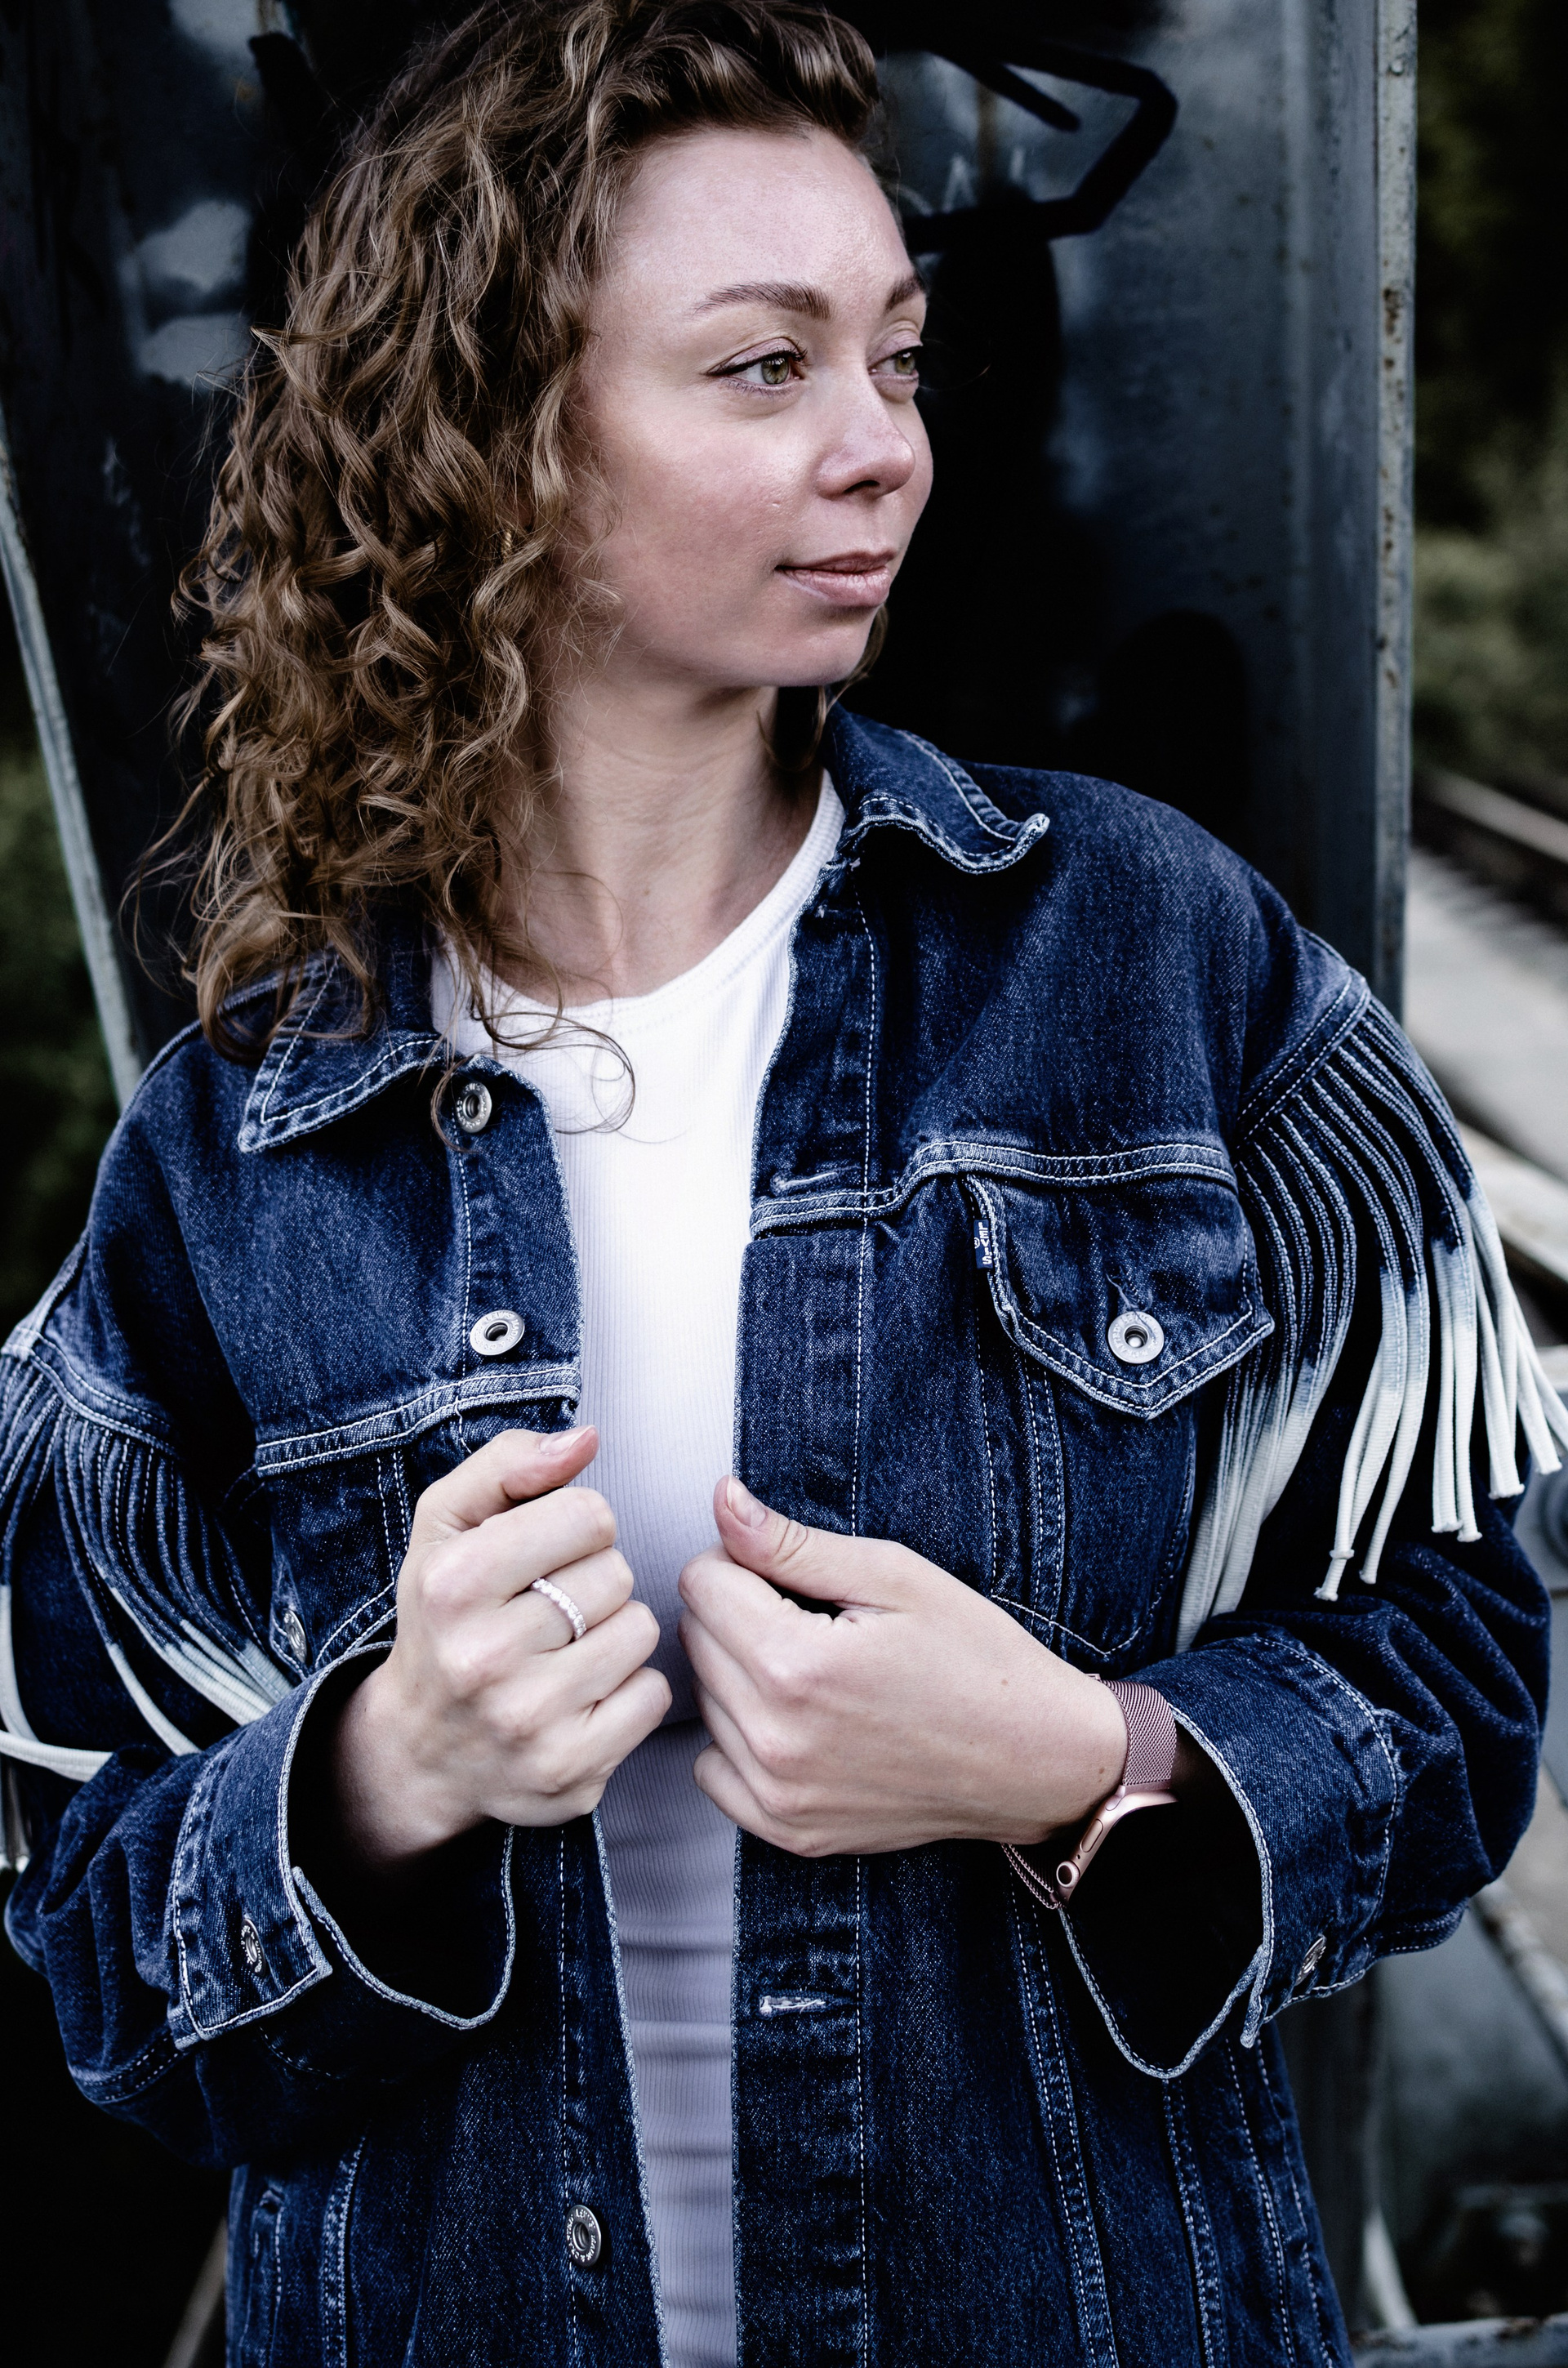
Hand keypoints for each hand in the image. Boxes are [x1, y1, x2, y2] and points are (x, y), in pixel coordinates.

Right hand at [332, 1428, 670, 1872]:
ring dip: (616, 1631)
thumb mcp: (447, 1526)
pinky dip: (629, 1689)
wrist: (421, 1748)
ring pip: (641, 1631)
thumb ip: (509, 1464)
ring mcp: (528, 1723)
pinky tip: (583, 1694)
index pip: (588, 1515)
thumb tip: (585, 1439)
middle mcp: (484, 1657)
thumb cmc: (445, 1618)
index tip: (546, 1552)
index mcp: (453, 1584)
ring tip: (566, 1648)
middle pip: (617, 1574)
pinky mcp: (569, 1773)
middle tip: (550, 1608)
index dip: (578, 1525)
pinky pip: (653, 1696)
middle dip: (594, 1580)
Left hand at [677, 1478, 1128, 1857]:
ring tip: (816, 1671)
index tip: (788, 1572)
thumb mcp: (894, 1576)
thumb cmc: (977, 1657)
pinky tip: (797, 1722)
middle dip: (738, 1611)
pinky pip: (713, 1770)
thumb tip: (723, 1500)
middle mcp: (776, 1737)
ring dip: (740, 1674)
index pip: (701, 1583)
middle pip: (696, 1639)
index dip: (741, 1560)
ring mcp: (780, 1793)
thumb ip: (791, 1543)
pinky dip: (740, 1740)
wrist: (1036, 1757)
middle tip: (813, 1618)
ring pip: (704, 1700)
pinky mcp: (790, 1831)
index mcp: (797, 1664)